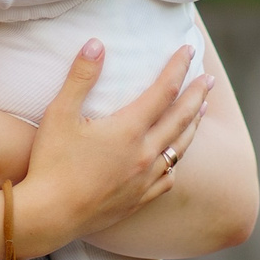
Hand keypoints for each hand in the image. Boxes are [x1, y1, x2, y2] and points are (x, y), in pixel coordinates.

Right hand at [16, 41, 208, 255]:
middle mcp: (144, 154)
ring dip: (193, 126)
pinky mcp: (138, 200)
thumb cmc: (50, 162)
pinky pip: (168, 178)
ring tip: (202, 111)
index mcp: (129, 130)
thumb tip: (96, 43)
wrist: (49, 215)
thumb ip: (81, 77)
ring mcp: (144, 180)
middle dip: (197, 95)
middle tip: (210, 79)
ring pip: (179, 148)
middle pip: (181, 118)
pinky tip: (174, 158)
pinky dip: (176, 161)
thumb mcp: (59, 113)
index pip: (164, 91)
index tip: (188, 50)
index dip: (178, 68)